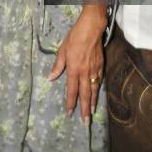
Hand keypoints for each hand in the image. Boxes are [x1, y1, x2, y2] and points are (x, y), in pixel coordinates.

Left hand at [47, 7, 106, 124]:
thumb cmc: (74, 38)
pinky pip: (99, 80)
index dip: (71, 103)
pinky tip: (97, 94)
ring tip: (92, 112)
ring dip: (93, 102)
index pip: (72, 90)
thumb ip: (57, 66)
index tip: (69, 113)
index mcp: (74, 69)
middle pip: (85, 94)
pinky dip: (98, 89)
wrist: (91, 28)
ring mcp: (94, 70)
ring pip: (94, 89)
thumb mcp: (62, 50)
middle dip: (85, 109)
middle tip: (85, 122)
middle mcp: (85, 72)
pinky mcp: (101, 65)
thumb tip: (50, 78)